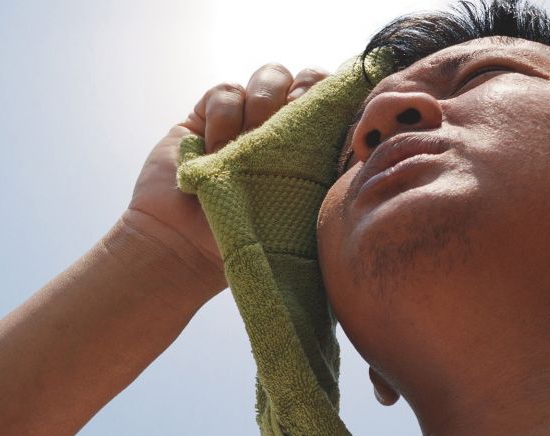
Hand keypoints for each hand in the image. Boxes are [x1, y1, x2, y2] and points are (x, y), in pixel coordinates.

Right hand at [122, 64, 328, 274]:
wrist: (184, 247)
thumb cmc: (252, 243)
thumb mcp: (305, 217)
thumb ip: (334, 181)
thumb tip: (366, 145)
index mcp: (316, 150)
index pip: (343, 104)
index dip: (344, 98)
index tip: (337, 118)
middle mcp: (285, 127)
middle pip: (311, 78)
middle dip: (307, 91)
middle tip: (293, 119)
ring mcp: (246, 117)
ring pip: (272, 75)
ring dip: (263, 103)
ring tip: (248, 142)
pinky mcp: (208, 114)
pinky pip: (226, 91)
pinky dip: (223, 116)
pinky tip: (213, 151)